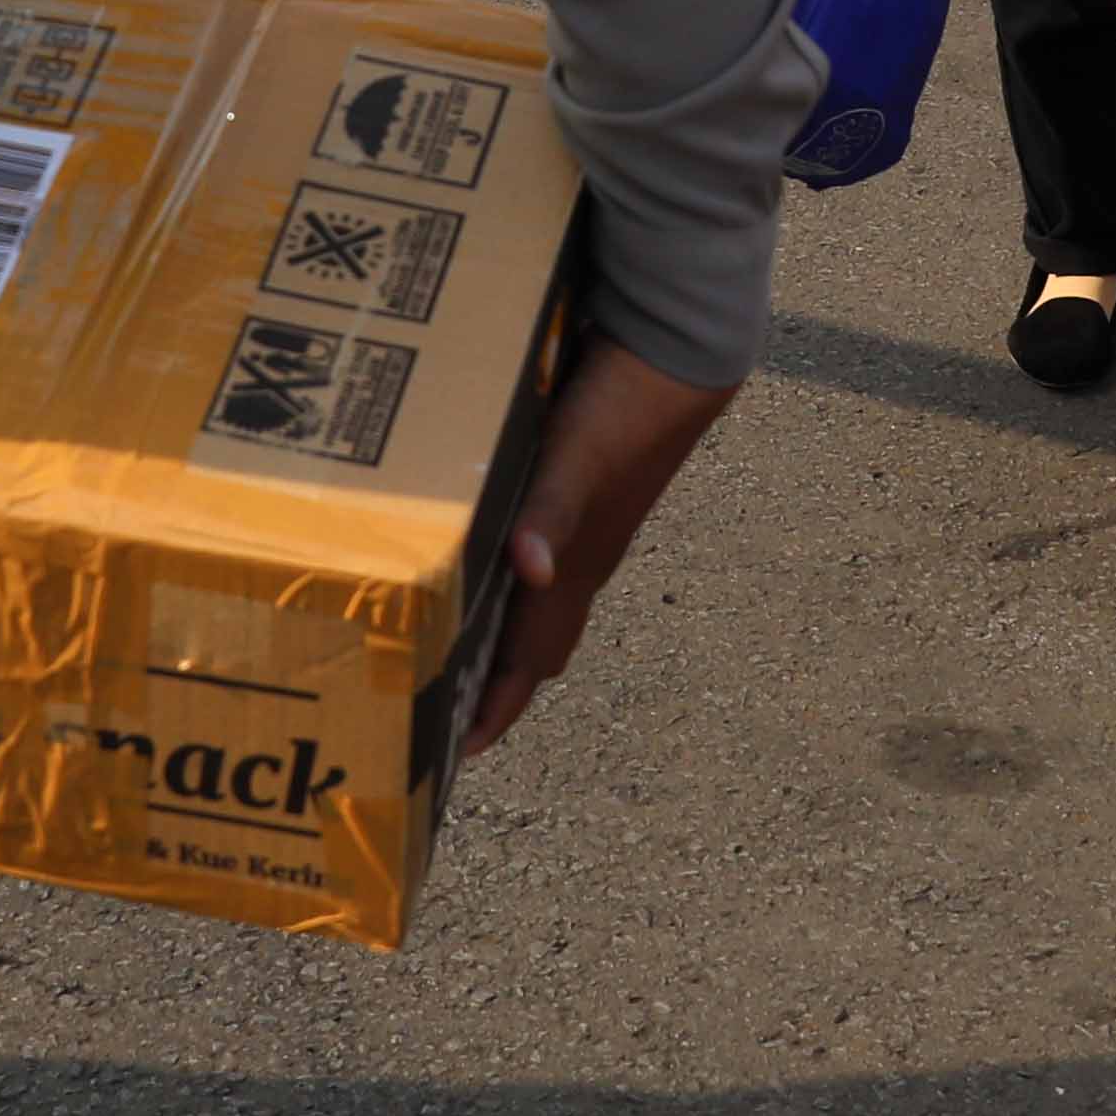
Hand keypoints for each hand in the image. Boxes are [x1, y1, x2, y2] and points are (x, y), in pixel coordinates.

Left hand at [464, 337, 739, 759]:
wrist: (675, 362)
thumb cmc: (620, 411)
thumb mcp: (572, 460)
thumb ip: (550, 512)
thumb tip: (531, 569)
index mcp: (573, 570)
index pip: (530, 661)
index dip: (495, 709)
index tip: (457, 753)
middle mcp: (579, 563)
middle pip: (533, 646)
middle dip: (491, 687)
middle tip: (441, 712)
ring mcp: (583, 534)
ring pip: (536, 607)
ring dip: (497, 637)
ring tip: (454, 652)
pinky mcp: (581, 502)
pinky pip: (537, 564)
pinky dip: (504, 583)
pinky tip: (481, 564)